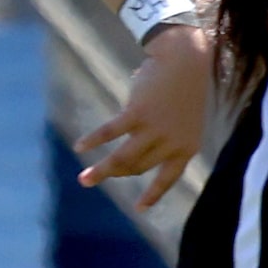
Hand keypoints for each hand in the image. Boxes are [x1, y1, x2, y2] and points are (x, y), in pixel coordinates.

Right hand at [75, 25, 210, 208]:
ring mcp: (155, 130)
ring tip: (84, 180)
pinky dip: (94, 140)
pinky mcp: (138, 113)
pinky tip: (81, 147)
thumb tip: (136, 149)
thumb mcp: (183, 116)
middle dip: (115, 173)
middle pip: (137, 166)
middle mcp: (171, 143)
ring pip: (123, 159)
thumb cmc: (185, 86)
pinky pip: (111, 132)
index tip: (140, 209)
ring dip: (101, 171)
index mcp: (186, 147)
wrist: (187, 58)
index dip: (153, 194)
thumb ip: (165, 136)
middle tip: (92, 179)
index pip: (168, 178)